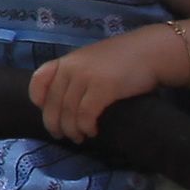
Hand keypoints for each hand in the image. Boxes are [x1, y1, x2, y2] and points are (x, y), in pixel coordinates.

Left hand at [28, 30, 175, 141]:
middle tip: (62, 136)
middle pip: (53, 103)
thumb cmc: (123, 59)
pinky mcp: (103, 88)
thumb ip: (74, 74)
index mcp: (66, 61)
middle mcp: (71, 68)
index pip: (37, 81)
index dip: (38, 100)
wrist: (152, 52)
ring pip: (68, 113)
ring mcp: (86, 77)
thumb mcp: (90, 61)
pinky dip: (86, 127)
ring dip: (71, 130)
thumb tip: (63, 102)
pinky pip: (86, 115)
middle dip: (55, 124)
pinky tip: (92, 131)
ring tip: (78, 137)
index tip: (45, 111)